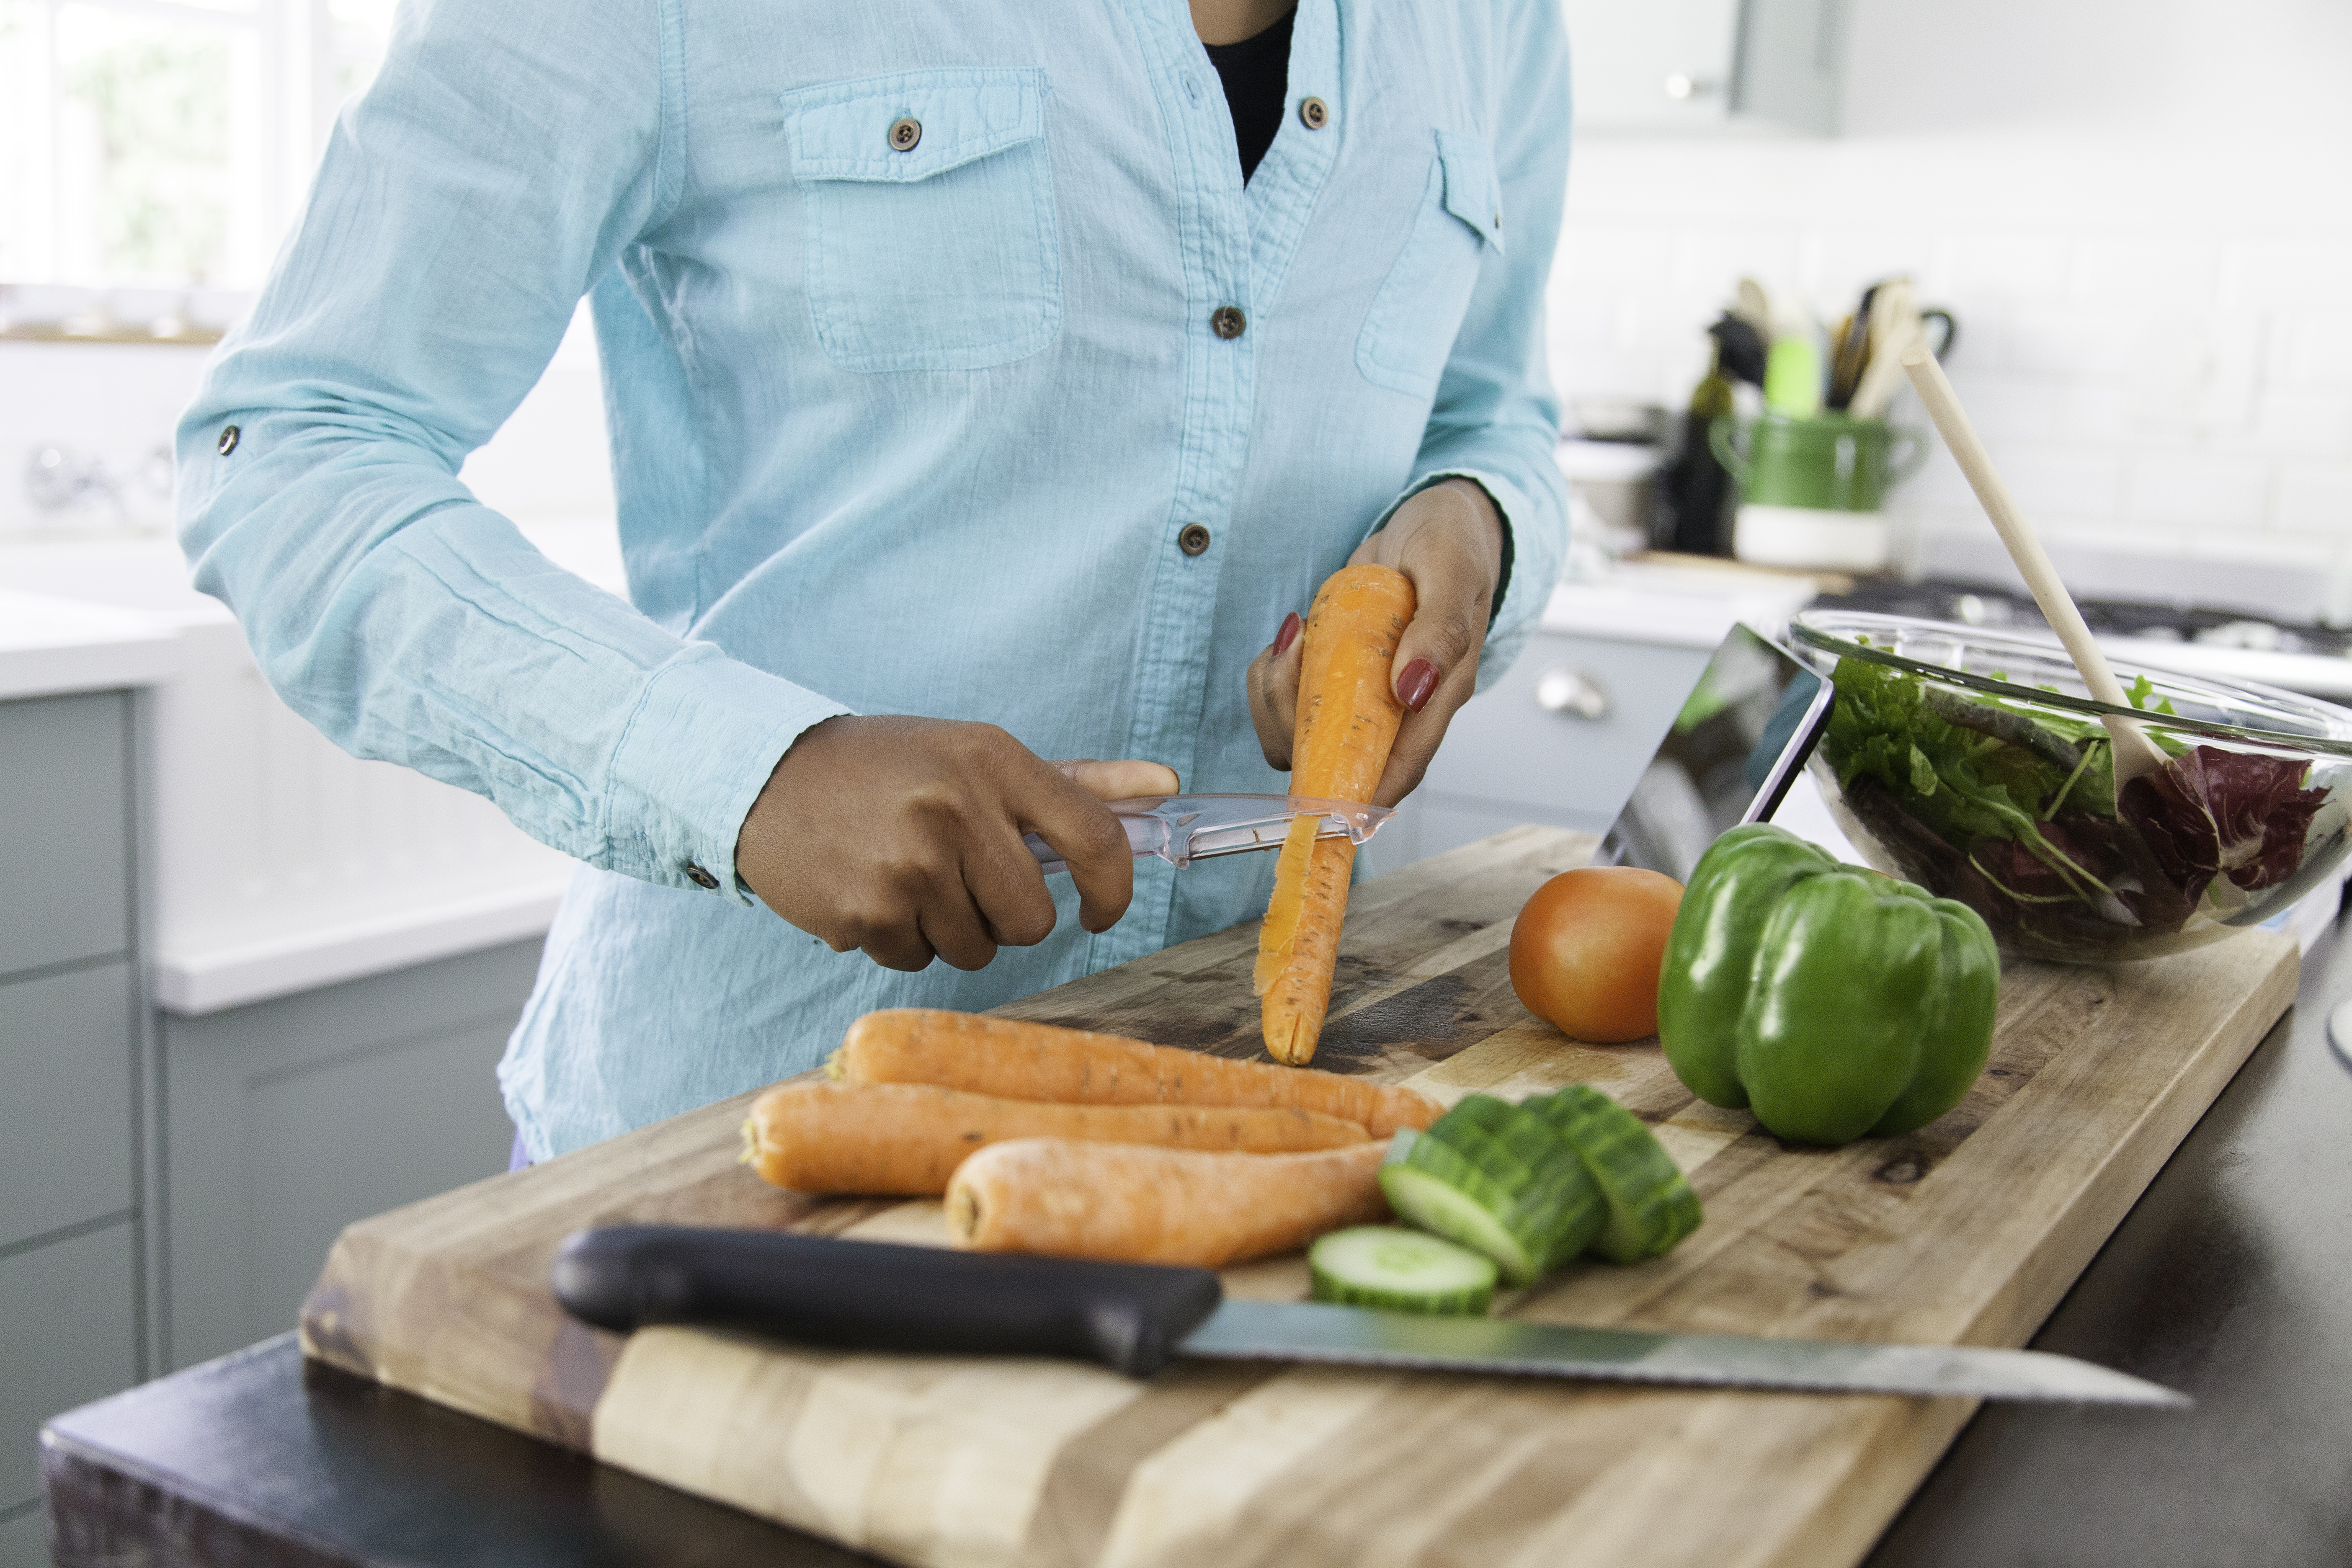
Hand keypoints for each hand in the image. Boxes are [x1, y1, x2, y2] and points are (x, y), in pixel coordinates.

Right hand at [735, 715, 1178, 971]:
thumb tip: (1168, 786)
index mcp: (993, 762)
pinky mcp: (867, 912)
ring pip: (978, 948)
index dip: (1113, 892)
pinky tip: (871, 891)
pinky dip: (901, 939)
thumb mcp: (977, 754)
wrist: (766, 775)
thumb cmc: (889, 767)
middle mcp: (955, 809)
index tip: (1099, 911)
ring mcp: (909, 864)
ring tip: (907, 878)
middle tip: (962, 880)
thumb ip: (1076, 781)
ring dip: (951, 930)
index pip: (1095, 839)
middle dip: (1007, 917)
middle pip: (1034, 920)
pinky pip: (918, 960)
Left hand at [1246, 479, 1504, 805]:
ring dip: (1277, 693)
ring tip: (1295, 632)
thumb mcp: (1450, 572)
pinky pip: (1289, 699)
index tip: (1314, 800)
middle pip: (1340, 758)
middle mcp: (1399, 707)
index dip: (1358, 796)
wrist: (1430, 521)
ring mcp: (1363, 693)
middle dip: (1295, 723)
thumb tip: (1412, 691)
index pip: (1401, 768)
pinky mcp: (1334, 675)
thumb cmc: (1451, 545)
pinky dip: (1273, 673)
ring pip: (1304, 734)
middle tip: (1290, 654)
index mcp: (1439, 694)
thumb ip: (1439, 631)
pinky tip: (1293, 633)